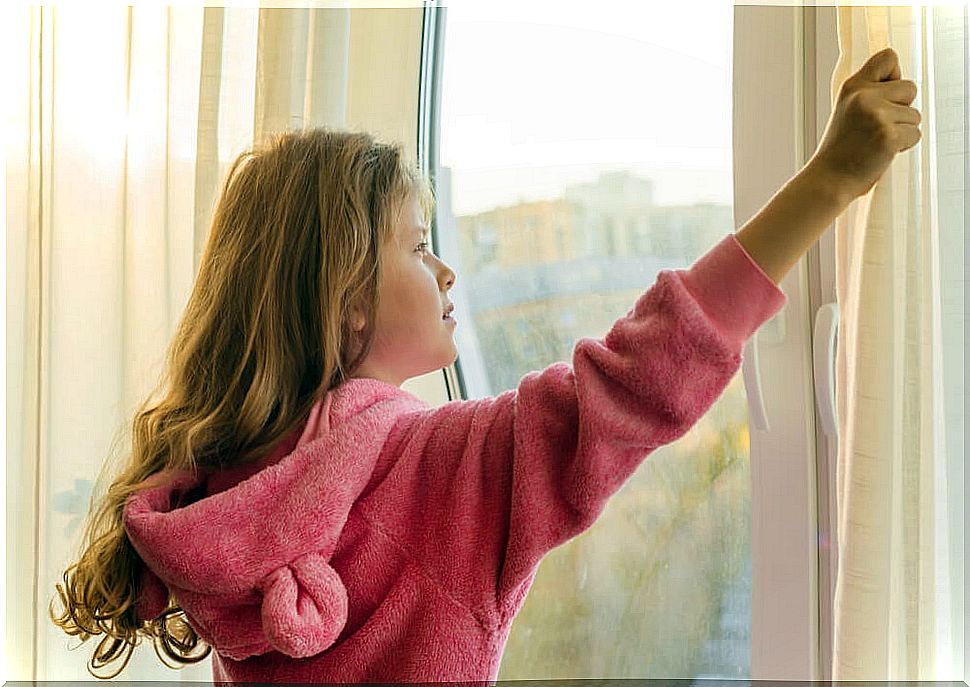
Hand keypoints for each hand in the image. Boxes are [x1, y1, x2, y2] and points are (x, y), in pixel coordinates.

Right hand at [807, 47, 921, 200]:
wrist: (829, 179)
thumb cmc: (840, 151)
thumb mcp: (846, 111)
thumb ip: (870, 94)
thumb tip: (902, 87)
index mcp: (852, 87)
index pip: (888, 57)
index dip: (895, 75)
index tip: (887, 94)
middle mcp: (864, 97)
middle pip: (910, 87)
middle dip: (902, 108)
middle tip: (878, 127)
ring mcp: (877, 116)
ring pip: (915, 115)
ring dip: (902, 130)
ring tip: (877, 142)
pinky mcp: (889, 136)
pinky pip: (915, 134)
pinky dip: (904, 146)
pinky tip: (882, 152)